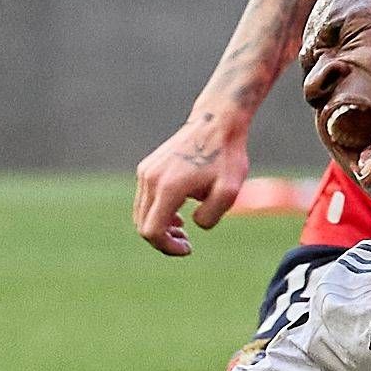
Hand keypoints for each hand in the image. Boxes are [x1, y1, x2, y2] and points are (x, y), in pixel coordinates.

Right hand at [132, 110, 250, 257]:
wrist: (216, 123)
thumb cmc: (226, 157)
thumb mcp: (228, 192)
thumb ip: (209, 217)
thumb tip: (191, 224)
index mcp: (168, 188)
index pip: (152, 231)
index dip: (167, 247)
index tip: (188, 248)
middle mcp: (150, 180)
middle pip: (143, 225)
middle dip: (163, 240)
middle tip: (186, 242)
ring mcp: (145, 172)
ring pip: (141, 214)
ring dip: (159, 226)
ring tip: (183, 227)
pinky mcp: (147, 168)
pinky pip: (144, 200)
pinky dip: (156, 212)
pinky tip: (177, 212)